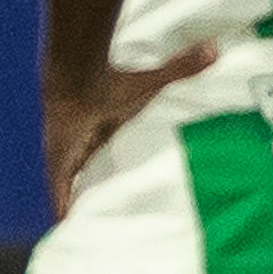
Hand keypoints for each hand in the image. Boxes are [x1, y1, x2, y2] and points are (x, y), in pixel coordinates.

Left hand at [41, 41, 217, 215]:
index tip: (112, 175)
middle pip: (86, 167)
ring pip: (70, 181)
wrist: (77, 81)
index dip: (107, 159)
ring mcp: (66, 151)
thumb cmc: (111, 82)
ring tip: (81, 224)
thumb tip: (215, 48)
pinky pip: (59, 189)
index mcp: (101, 125)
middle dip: (90, 184)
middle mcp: (82, 140)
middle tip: (97, 208)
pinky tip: (63, 225)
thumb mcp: (152, 82)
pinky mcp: (57, 161)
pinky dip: (61, 205)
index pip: (103, 146)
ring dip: (75, 198)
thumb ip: (181, 68)